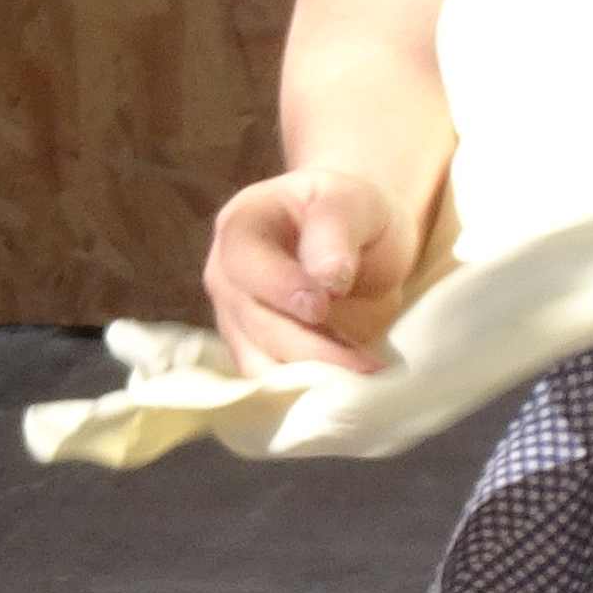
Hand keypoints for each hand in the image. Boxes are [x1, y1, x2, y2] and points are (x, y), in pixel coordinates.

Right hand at [205, 165, 416, 373]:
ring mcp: (236, 320)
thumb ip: (336, 228)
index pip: (245, 260)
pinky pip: (273, 385)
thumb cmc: (354, 214)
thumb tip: (326, 278)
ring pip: (259, 362)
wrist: (359, 242)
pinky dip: (310, 391)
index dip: (279, 286)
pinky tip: (349, 386)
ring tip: (364, 374)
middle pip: (253, 321)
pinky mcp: (256, 355)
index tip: (322, 304)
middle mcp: (227, 275)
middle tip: (365, 362)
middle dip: (308, 345)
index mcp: (243, 224)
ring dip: (312, 376)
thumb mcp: (354, 202)